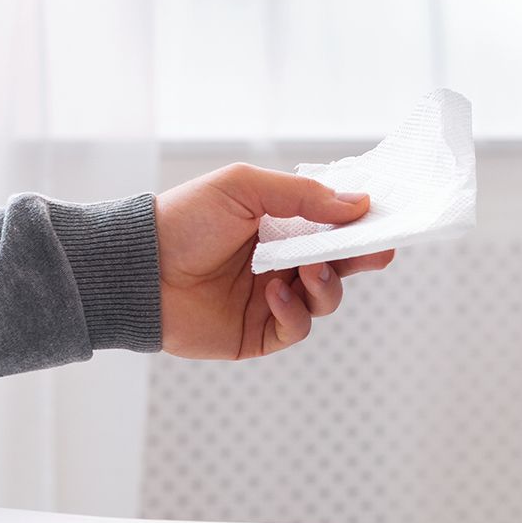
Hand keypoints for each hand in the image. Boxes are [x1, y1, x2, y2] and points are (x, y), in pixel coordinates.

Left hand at [155, 164, 394, 359]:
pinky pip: (295, 329)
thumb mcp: (245, 188)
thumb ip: (302, 196)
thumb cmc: (184, 219)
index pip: (331, 228)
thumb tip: (357, 204)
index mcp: (278, 227)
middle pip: (337, 266)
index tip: (384, 223)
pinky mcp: (255, 334)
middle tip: (376, 252)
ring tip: (306, 270)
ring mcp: (268, 300)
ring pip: (324, 299)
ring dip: (324, 285)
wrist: (137, 268)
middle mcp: (278, 264)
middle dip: (359, 259)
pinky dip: (294, 312)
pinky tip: (274, 294)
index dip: (358, 228)